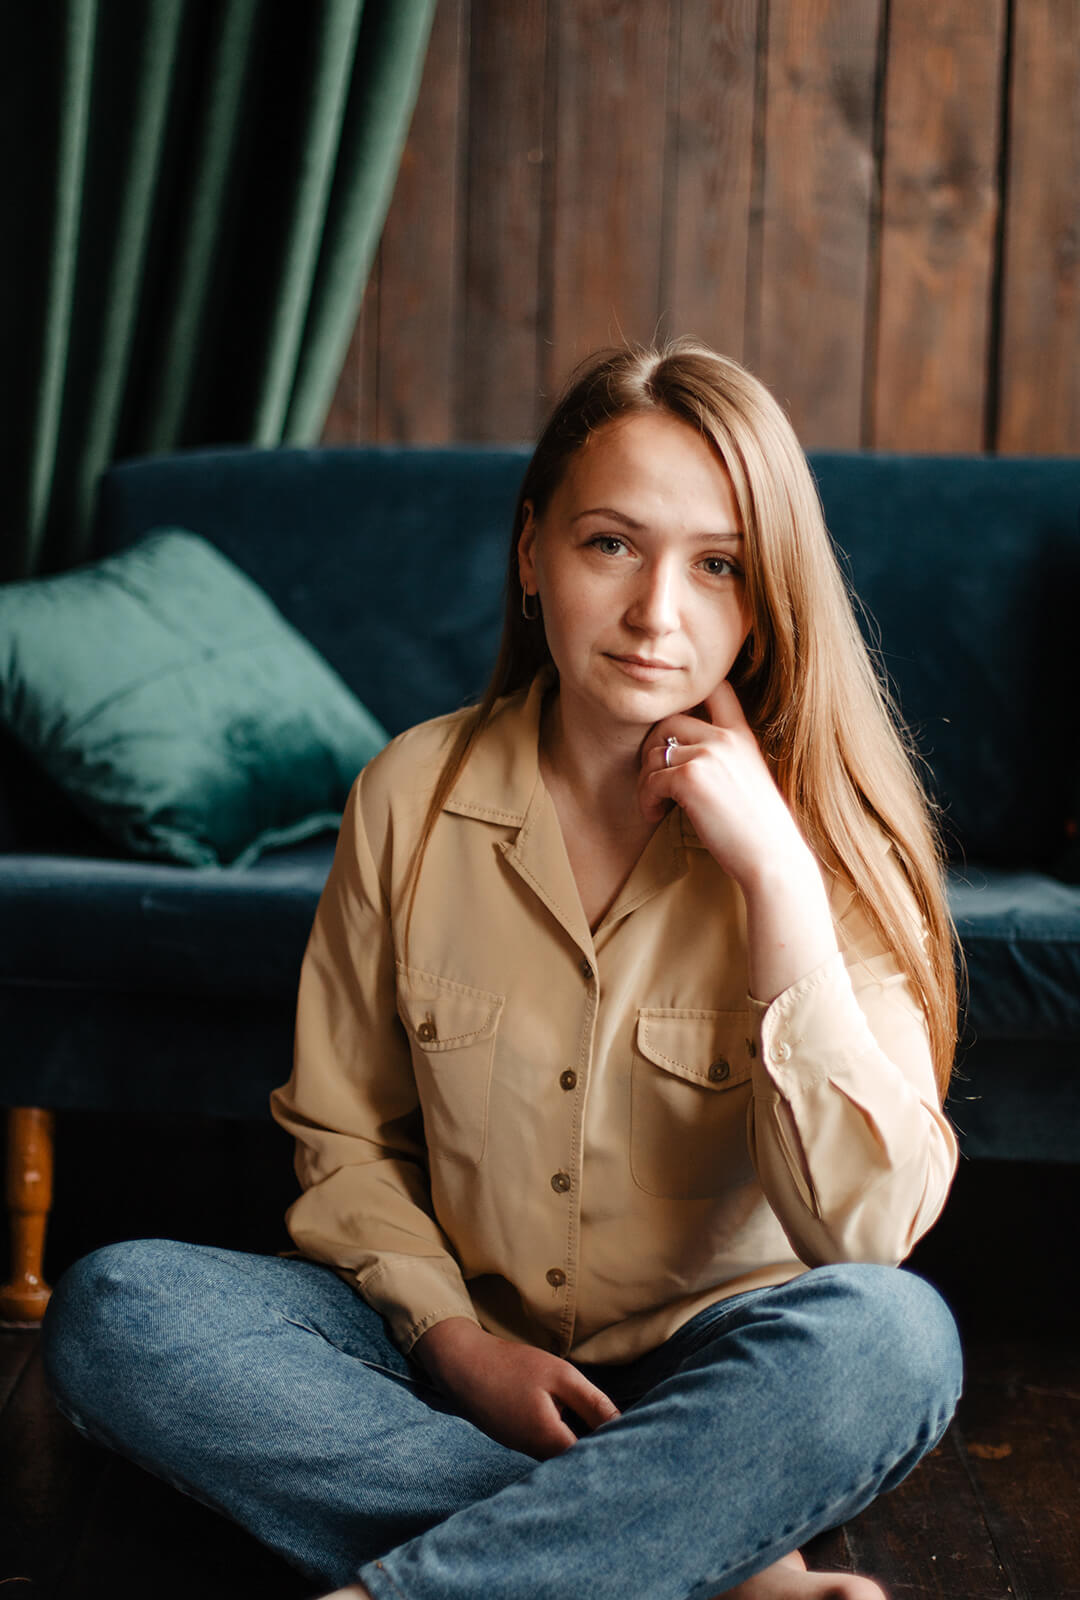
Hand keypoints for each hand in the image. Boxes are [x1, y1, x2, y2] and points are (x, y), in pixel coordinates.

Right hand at [412, 1317, 619, 1459]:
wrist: (462, 1365)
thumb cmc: (512, 1366)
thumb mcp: (560, 1376)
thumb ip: (592, 1403)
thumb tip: (623, 1425)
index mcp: (549, 1441)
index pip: (592, 1461)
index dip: (615, 1453)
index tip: (638, 1442)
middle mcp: (536, 1454)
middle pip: (578, 1463)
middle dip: (601, 1452)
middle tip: (628, 1437)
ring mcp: (524, 1449)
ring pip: (563, 1456)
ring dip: (583, 1445)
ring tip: (604, 1428)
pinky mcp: (516, 1440)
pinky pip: (548, 1447)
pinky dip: (564, 1438)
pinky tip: (574, 1420)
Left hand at [640, 682, 838, 1000]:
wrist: (772, 860)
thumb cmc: (758, 831)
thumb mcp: (748, 779)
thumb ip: (723, 758)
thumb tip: (678, 753)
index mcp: (741, 735)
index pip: (716, 689)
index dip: (689, 695)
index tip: (675, 727)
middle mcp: (725, 737)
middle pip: (668, 720)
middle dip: (652, 749)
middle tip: (654, 781)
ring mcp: (708, 755)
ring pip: (653, 752)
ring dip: (645, 780)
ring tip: (654, 804)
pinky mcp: (690, 779)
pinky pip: (650, 780)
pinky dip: (646, 799)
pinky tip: (655, 815)